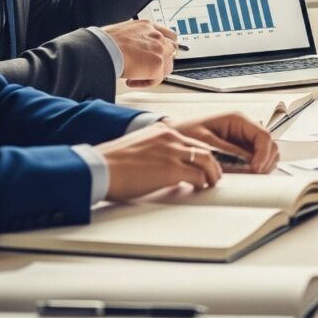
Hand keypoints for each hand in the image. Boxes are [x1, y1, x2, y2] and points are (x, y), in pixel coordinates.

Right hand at [100, 113, 279, 200]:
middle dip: (215, 161)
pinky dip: (203, 181)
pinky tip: (201, 187)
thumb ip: (156, 152)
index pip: (193, 139)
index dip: (204, 152)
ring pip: (207, 159)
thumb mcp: (138, 149)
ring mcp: (172, 151)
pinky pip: (197, 174)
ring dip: (214, 172)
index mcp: (162, 131)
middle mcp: (170, 137)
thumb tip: (163, 167)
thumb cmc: (112, 164)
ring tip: (214, 182)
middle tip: (218, 173)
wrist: (98, 167)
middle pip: (205, 147)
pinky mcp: (170, 168)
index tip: (209, 161)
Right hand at [102, 19, 177, 87]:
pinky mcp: (157, 64)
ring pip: (166, 66)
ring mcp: (159, 49)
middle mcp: (157, 35)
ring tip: (136, 76)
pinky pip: (157, 79)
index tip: (159, 53)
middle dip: (159, 61)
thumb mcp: (123, 32)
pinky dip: (144, 83)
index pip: (168, 35)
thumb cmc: (104, 42)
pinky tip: (131, 81)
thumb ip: (135, 38)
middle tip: (145, 68)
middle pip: (170, 51)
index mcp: (148, 25)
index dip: (164, 46)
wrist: (102, 49)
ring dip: (154, 73)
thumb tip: (133, 49)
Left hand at [166, 112, 279, 174]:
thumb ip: (227, 151)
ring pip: (267, 154)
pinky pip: (257, 160)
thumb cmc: (184, 132)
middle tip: (252, 176)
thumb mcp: (204, 141)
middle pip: (270, 145)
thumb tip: (247, 163)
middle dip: (265, 162)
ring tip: (247, 176)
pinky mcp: (240, 151)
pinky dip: (255, 169)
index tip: (255, 169)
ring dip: (262, 166)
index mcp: (238, 120)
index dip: (263, 154)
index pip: (264, 136)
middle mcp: (245, 128)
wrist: (173, 136)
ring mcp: (244, 140)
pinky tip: (244, 175)